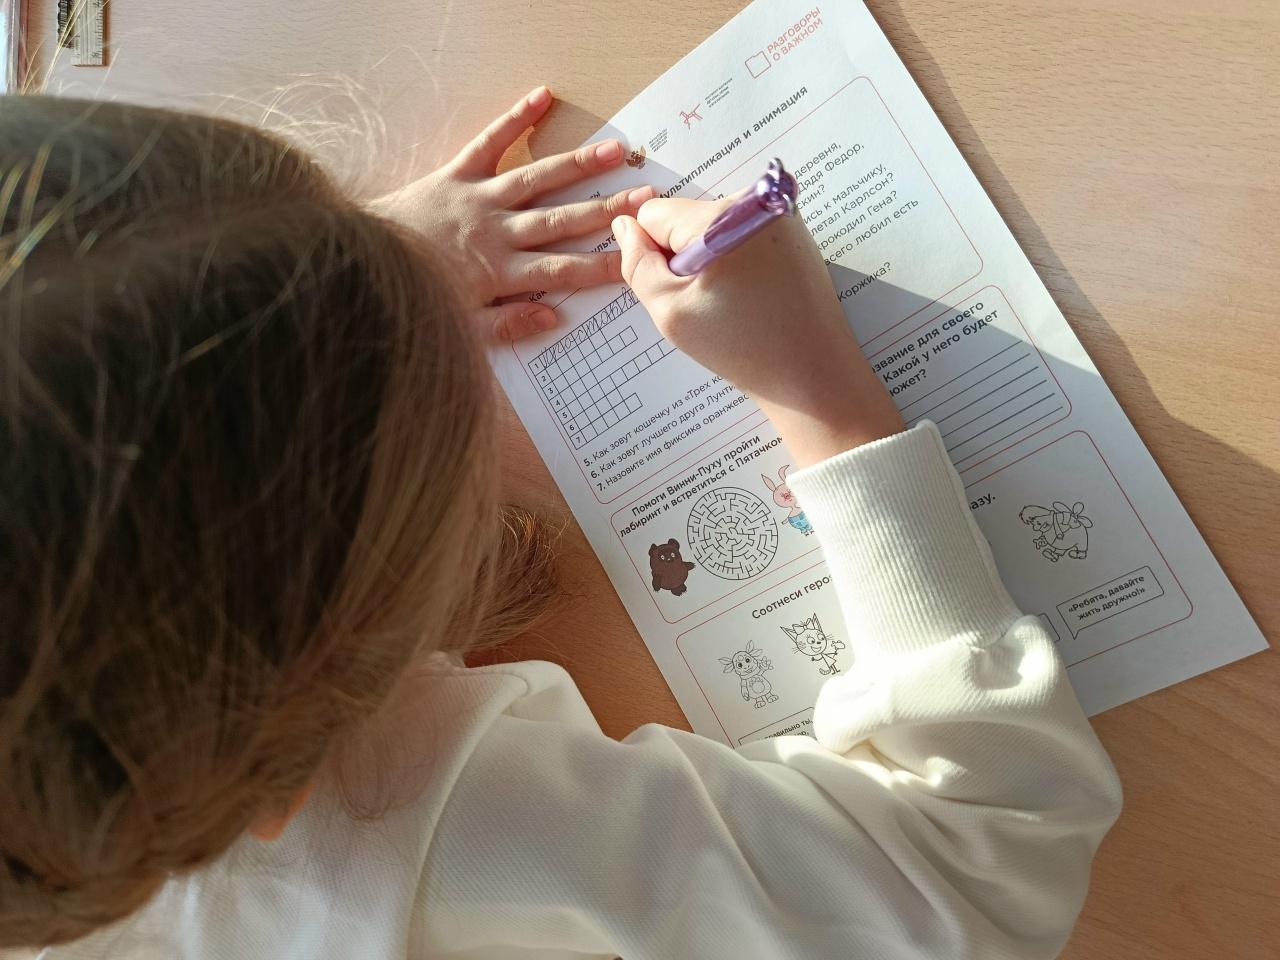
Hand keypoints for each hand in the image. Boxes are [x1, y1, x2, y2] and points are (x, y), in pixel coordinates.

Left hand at [374, 86, 654, 339]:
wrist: (361, 264)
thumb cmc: (413, 300)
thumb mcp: (459, 329)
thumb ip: (507, 325)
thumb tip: (553, 316)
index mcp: (499, 273)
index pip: (562, 271)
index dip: (600, 267)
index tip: (634, 262)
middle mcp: (495, 232)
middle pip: (561, 220)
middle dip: (606, 211)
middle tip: (644, 197)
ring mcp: (477, 199)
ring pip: (536, 179)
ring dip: (577, 164)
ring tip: (614, 150)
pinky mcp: (454, 174)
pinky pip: (488, 142)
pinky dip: (514, 118)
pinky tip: (541, 96)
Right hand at [613, 197, 903, 466]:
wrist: (813, 375)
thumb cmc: (744, 349)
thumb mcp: (671, 312)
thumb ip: (637, 265)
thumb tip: (625, 227)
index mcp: (719, 219)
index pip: (654, 215)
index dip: (654, 256)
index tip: (680, 291)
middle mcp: (753, 201)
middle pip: (686, 217)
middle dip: (685, 256)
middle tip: (709, 302)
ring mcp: (779, 213)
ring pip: (714, 226)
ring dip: (712, 259)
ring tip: (735, 302)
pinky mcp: (795, 231)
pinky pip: (744, 232)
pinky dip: (739, 260)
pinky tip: (754, 296)